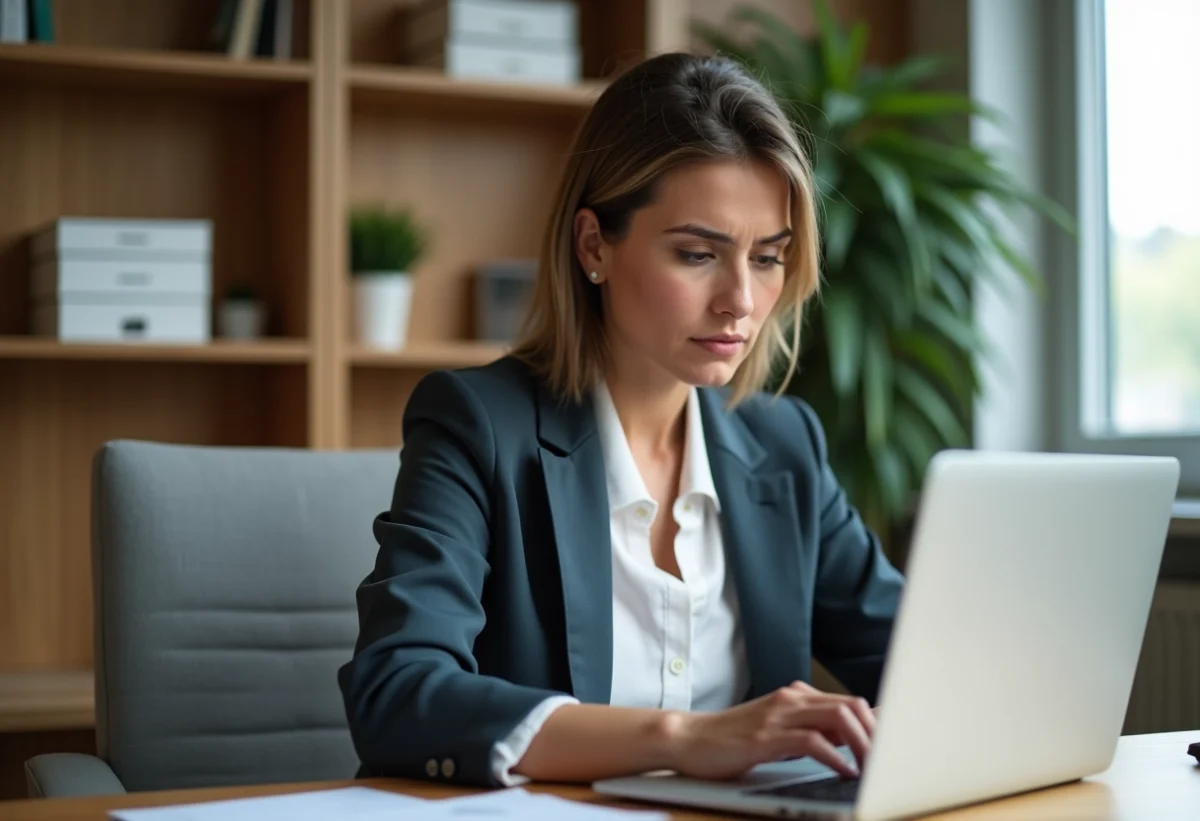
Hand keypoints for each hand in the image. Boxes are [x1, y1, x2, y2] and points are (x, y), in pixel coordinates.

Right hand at [664, 681, 874, 780]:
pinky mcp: (766, 736)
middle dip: (876, 733)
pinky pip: (812, 741)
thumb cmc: (732, 739)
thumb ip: (810, 730)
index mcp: (795, 697)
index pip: (849, 701)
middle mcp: (790, 699)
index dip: (877, 723)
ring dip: (863, 744)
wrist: (689, 738)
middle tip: (889, 760)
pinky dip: (835, 758)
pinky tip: (844, 773)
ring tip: (873, 767)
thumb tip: (852, 740)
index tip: (896, 745)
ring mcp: (778, 715)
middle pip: (851, 705)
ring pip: (837, 718)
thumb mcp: (777, 730)